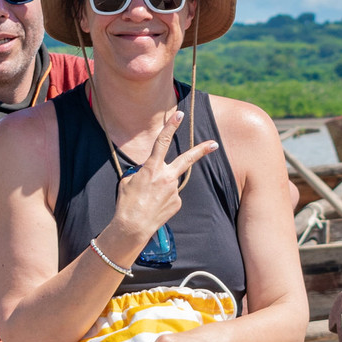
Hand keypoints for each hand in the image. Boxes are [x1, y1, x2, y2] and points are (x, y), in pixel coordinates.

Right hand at [112, 110, 217, 243]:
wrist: (133, 226)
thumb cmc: (127, 203)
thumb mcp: (128, 181)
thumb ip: (142, 172)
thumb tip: (150, 173)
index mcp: (152, 168)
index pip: (162, 142)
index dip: (171, 127)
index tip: (179, 115)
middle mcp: (166, 177)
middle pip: (187, 159)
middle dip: (202, 150)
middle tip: (214, 144)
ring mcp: (174, 190)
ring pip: (170, 183)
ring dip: (162, 188)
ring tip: (148, 200)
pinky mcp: (177, 203)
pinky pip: (171, 197)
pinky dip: (163, 200)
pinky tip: (154, 207)